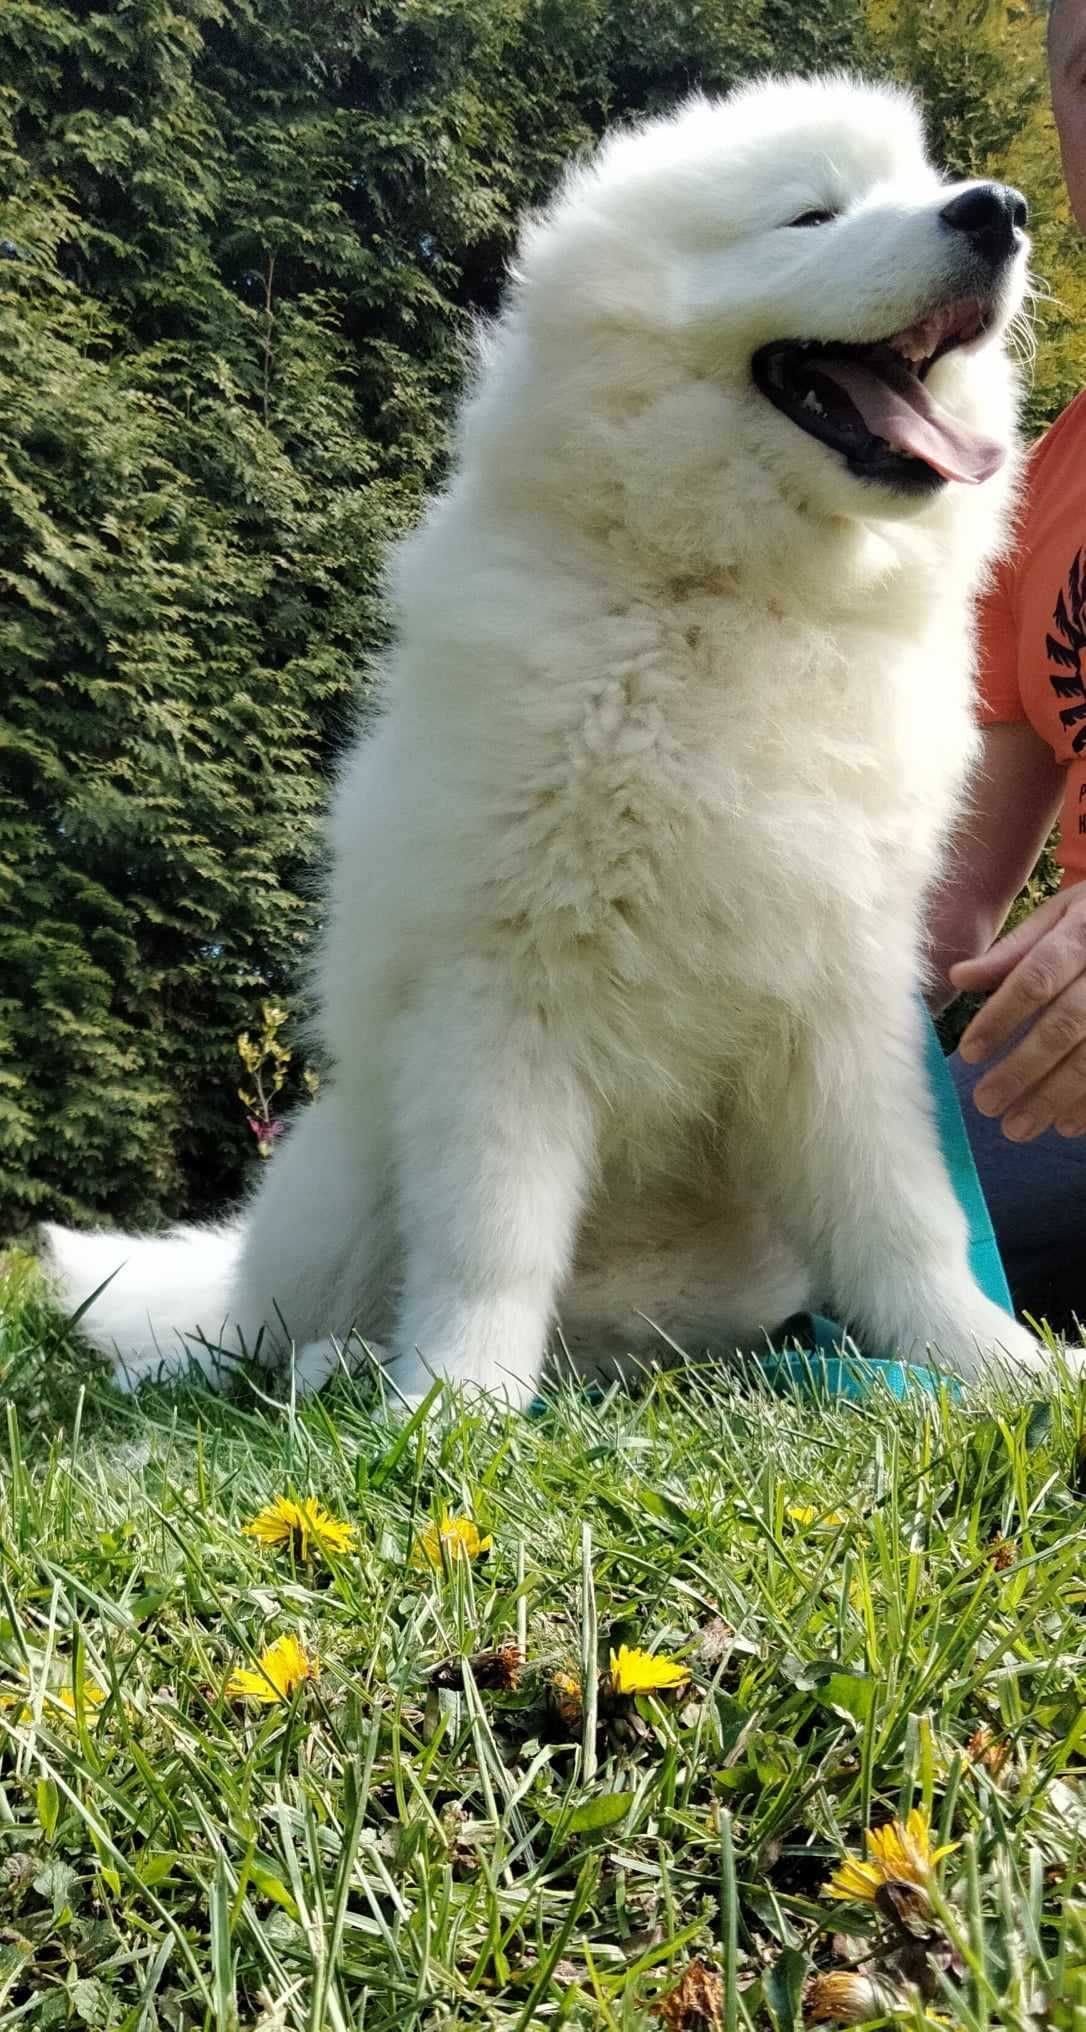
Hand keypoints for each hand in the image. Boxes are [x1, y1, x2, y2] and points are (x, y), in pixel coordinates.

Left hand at [950, 885, 1085, 1139]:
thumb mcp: (1057, 915)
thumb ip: (1010, 952)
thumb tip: (957, 979)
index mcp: (1083, 932)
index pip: (1037, 977)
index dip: (1002, 1017)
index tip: (969, 1053)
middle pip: (1066, 1024)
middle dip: (1023, 1068)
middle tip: (986, 1103)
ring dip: (1055, 1097)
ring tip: (1017, 1127)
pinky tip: (1066, 1126)